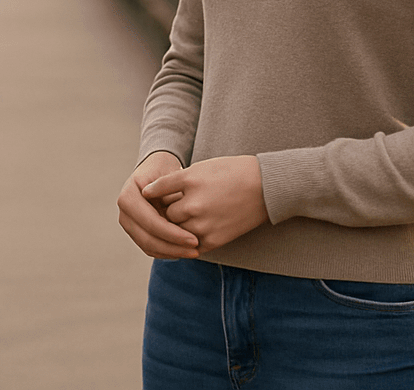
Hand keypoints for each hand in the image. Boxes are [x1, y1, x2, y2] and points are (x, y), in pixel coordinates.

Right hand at [117, 151, 199, 258]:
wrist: (154, 170)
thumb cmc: (165, 172)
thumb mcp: (171, 178)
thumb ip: (174, 198)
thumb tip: (186, 219)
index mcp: (128, 196)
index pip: (151, 222)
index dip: (173, 234)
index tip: (194, 239)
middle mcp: (124, 212)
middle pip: (147, 239)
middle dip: (173, 247)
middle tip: (196, 249)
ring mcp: (127, 224)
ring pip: (148, 247)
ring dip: (171, 252)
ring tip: (193, 252)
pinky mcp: (134, 232)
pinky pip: (149, 248)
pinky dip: (167, 252)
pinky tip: (184, 251)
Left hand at [141, 155, 267, 252]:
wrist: (264, 187)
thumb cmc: (232, 173)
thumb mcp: (202, 168)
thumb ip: (176, 181)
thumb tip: (152, 192)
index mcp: (189, 180)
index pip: (158, 189)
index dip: (154, 193)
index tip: (149, 195)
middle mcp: (193, 203)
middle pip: (168, 214)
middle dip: (170, 211)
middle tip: (174, 208)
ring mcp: (203, 224)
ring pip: (176, 231)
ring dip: (179, 227)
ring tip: (189, 219)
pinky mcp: (214, 240)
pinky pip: (190, 246)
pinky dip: (189, 241)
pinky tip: (193, 232)